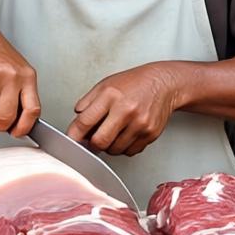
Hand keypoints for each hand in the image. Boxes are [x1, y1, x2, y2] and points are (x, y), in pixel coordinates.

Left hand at [67, 63, 182, 155]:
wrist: (163, 83)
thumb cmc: (134, 83)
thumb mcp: (105, 84)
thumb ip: (87, 102)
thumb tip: (76, 121)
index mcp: (111, 95)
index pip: (85, 121)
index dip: (74, 134)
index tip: (71, 140)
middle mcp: (126, 110)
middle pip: (100, 142)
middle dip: (92, 144)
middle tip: (92, 139)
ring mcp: (140, 124)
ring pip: (114, 150)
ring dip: (109, 146)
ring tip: (113, 132)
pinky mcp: (150, 134)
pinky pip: (130, 152)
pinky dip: (124, 147)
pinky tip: (125, 134)